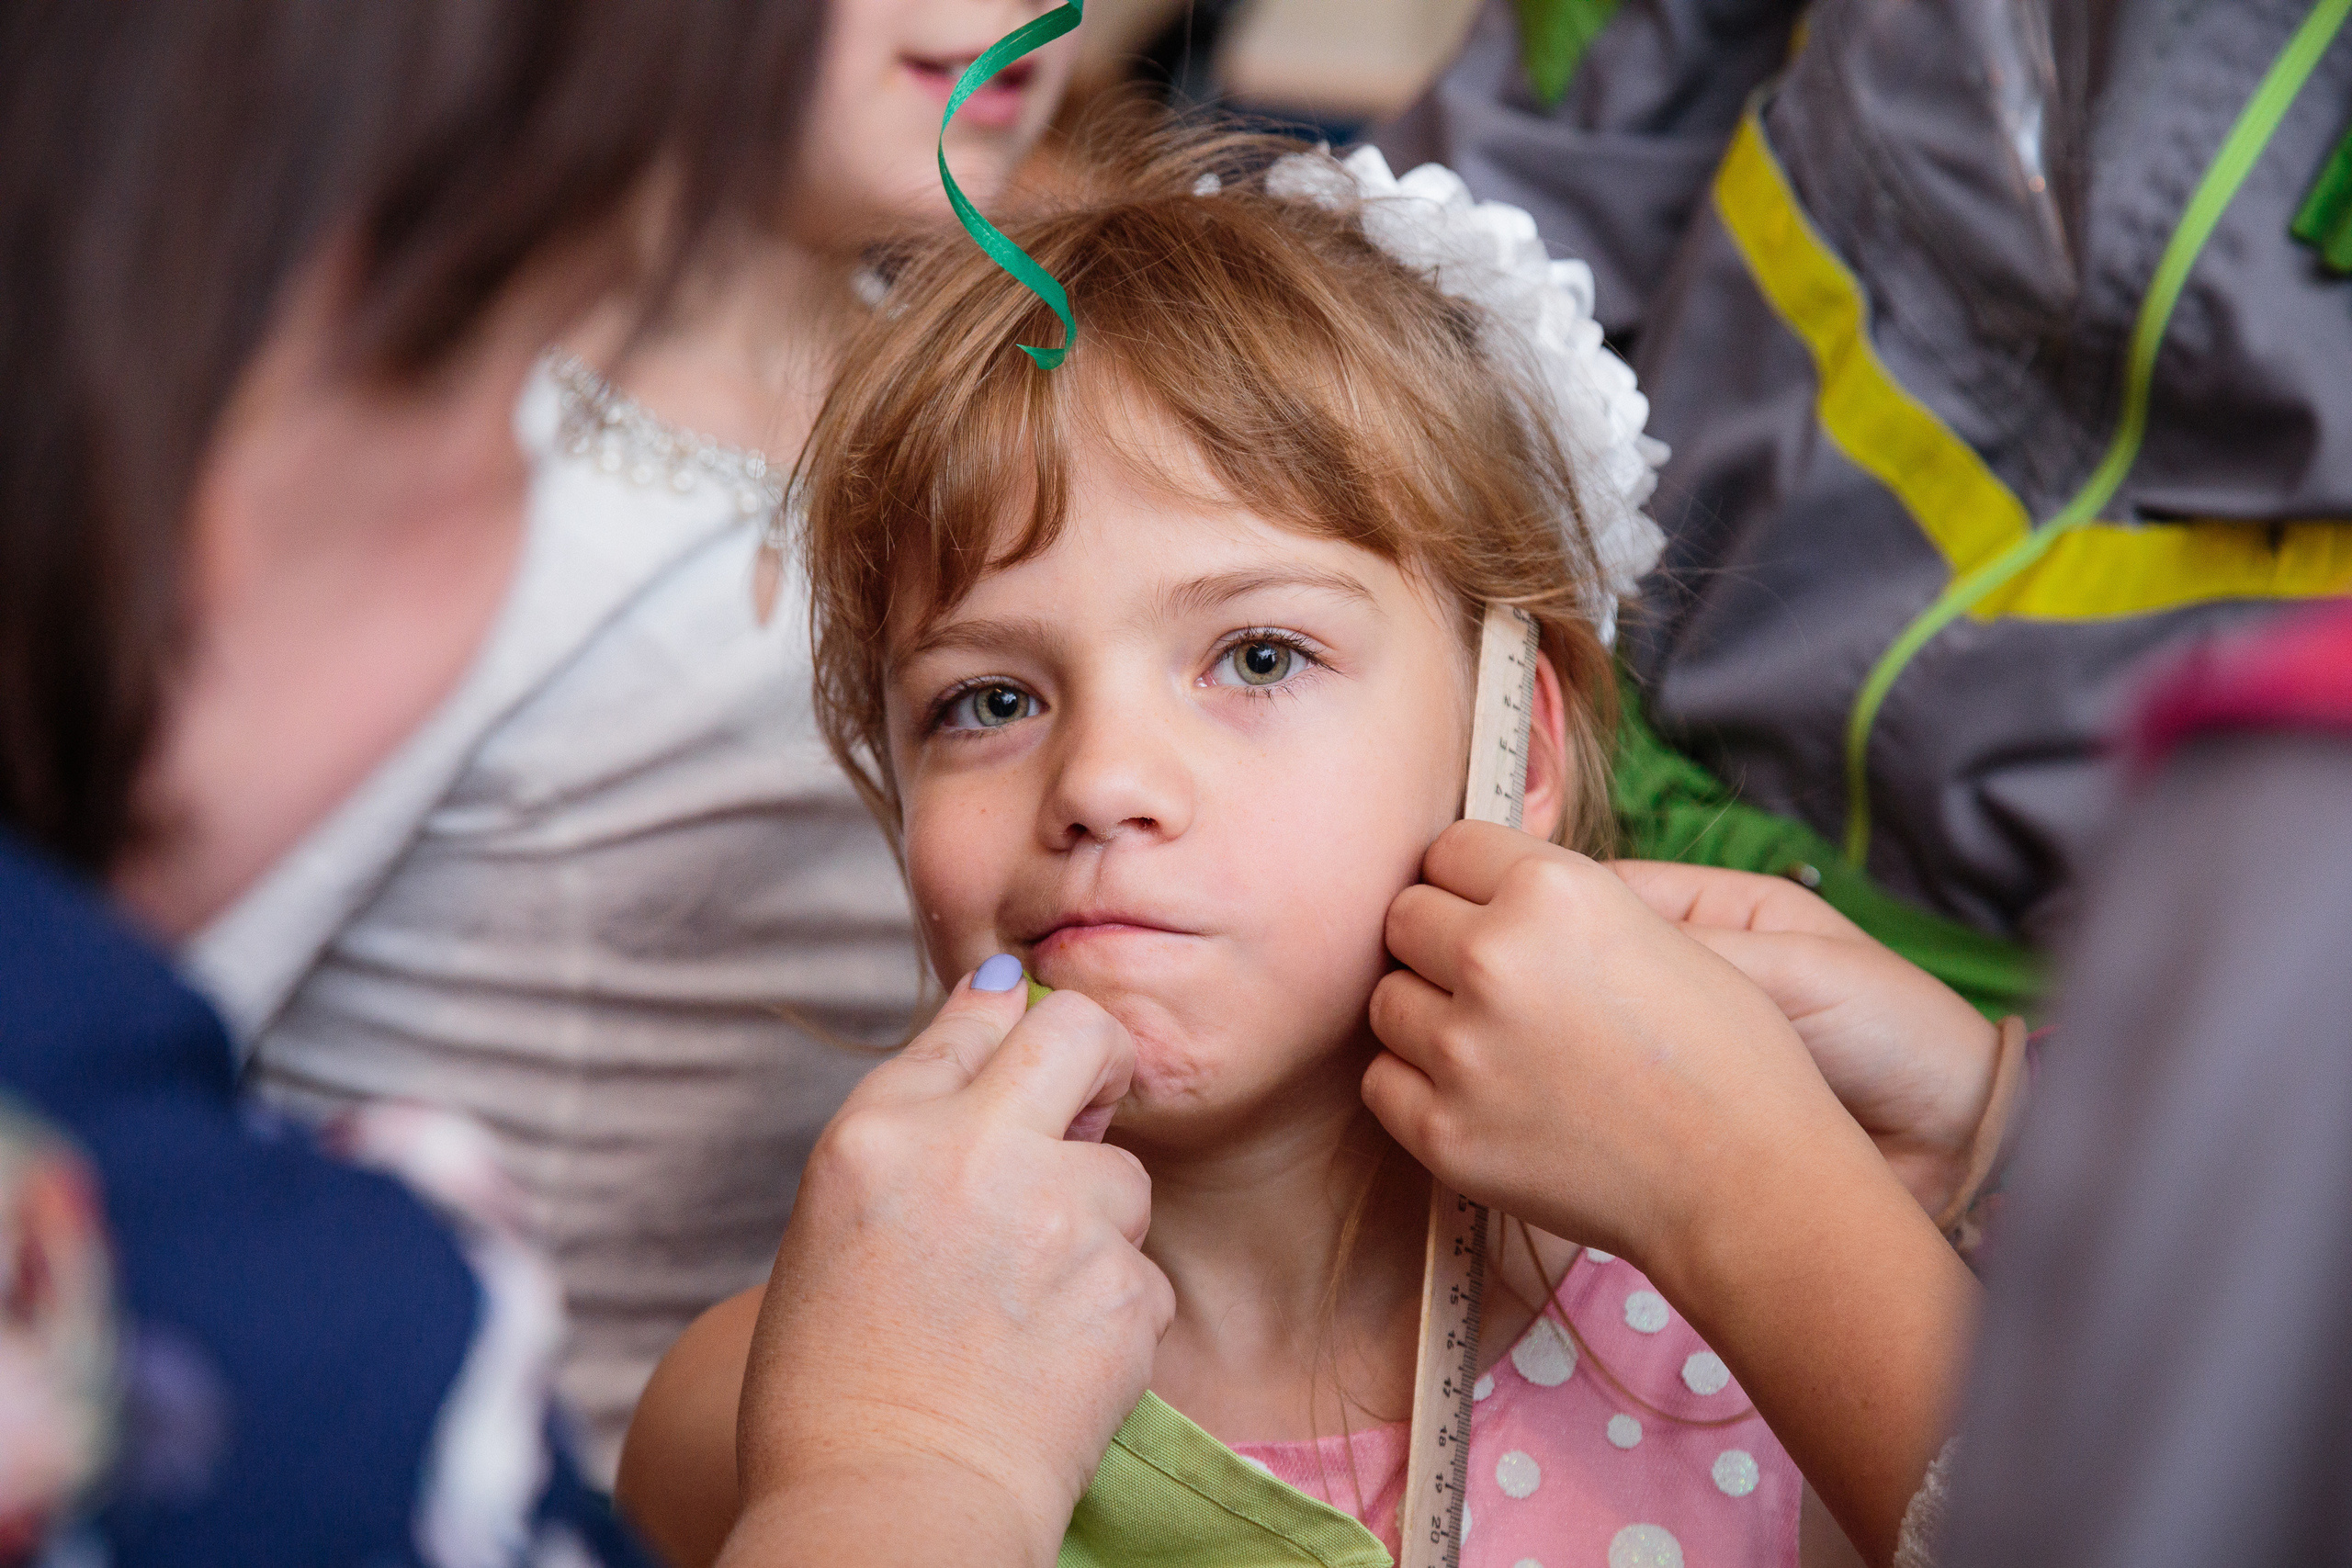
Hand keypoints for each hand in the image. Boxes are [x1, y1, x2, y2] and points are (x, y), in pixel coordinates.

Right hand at [724, 967, 1172, 1567]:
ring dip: (1098, 1225)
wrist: (885, 1513)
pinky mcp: (1119, 1289)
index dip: (1011, 1017)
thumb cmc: (830, 1395)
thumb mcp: (831, 1232)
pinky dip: (1112, 1312)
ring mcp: (1054, 1217)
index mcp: (874, 1133)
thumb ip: (908, 1139)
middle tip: (1092, 1106)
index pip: (974, 1017)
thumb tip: (992, 1042)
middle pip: (1081, 1035)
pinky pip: (1140, 1272)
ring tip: (1031, 1304)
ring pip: (1126, 1175)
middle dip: (1100, 1059)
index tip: (1030, 1019)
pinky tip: (1054, 1361)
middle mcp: (967, 1151)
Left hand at [1366, 824, 1976, 1565]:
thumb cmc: (1728, 1056)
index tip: (1493, 913)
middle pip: (1404, 918)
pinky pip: (1383, 1083)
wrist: (1749, 1183)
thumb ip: (1559, 901)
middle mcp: (1494, 956)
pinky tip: (1480, 1099)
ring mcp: (1461, 1047)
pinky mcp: (1443, 1130)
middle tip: (1493, 988)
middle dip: (1439, 944)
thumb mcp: (1656, 932)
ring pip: (1386, 1002)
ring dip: (1427, 1017)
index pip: (1448, 849)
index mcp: (1551, 889)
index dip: (1473, 883)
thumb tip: (1482, 887)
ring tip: (1494, 1048)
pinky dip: (1419, 1089)